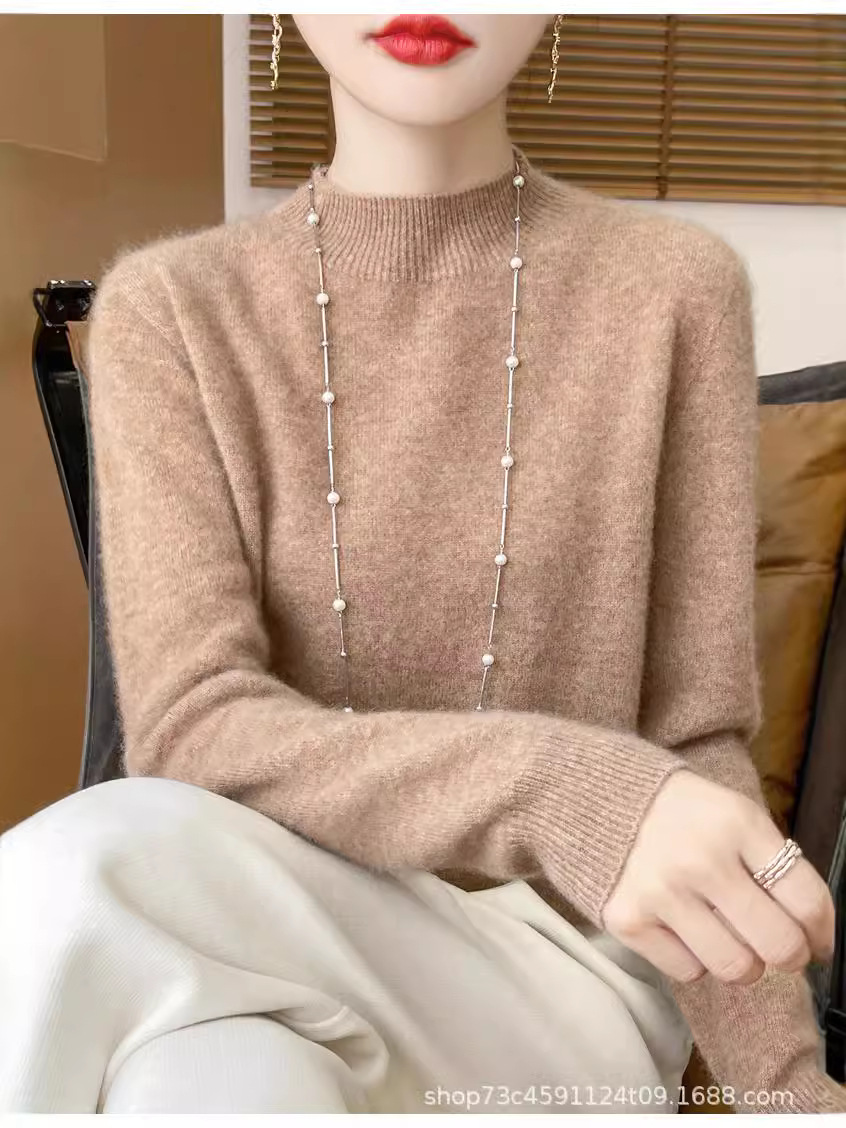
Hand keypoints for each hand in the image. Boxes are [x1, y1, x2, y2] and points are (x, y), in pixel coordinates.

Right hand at [601, 769, 835, 983]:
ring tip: (731, 941)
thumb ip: (768, 859)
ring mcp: (661, 892)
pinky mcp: (628, 919)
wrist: (588, 793)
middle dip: (789, 955)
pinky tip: (683, 928)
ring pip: (737, 968)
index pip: (806, 899)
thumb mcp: (729, 811)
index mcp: (736, 822)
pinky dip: (694, 958)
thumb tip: (812, 928)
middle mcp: (701, 858)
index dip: (822, 932)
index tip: (818, 940)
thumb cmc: (673, 808)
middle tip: (779, 949)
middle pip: (779, 944)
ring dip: (744, 963)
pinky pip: (688, 971)